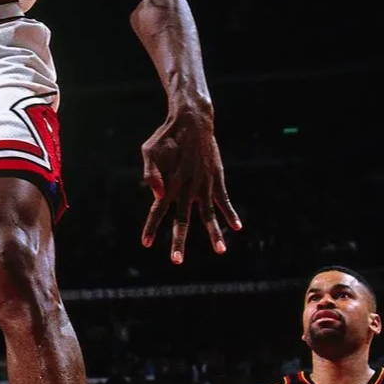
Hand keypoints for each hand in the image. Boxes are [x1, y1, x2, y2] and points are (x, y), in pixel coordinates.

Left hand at [141, 105, 240, 263]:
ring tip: (220, 252)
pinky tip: (238, 227)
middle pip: (182, 220)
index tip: (146, 244)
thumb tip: (157, 196)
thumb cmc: (166, 137)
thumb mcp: (149, 151)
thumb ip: (151, 174)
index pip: (157, 211)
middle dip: (179, 241)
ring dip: (214, 234)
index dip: (151, 228)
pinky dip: (231, 213)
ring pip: (208, 215)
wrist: (192, 121)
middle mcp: (187, 187)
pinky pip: (225, 200)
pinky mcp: (217, 178)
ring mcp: (204, 184)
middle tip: (176, 261)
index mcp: (169, 183)